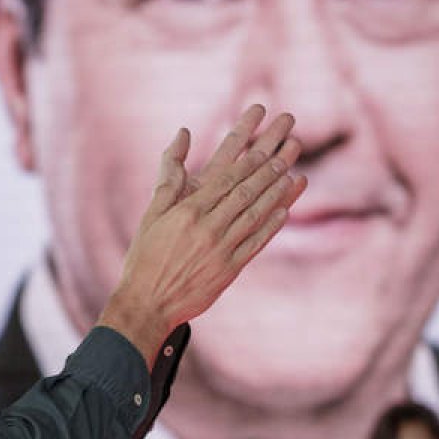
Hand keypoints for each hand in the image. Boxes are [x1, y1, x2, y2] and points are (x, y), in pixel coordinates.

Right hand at [99, 105, 305, 363]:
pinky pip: (255, 243)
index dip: (249, 158)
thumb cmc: (145, 257)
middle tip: (291, 146)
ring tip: (293, 173)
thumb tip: (182, 134)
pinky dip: (271, 226)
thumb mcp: (151, 213)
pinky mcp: (229, 270)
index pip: (226, 178)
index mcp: (188, 212)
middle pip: (246, 191)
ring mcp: (221, 249)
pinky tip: (284, 210)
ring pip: (255, 214)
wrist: (147, 303)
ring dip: (277, 192)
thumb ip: (169, 175)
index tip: (266, 143)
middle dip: (270, 166)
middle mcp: (207, 227)